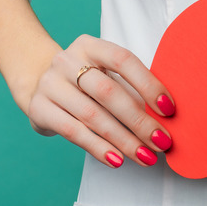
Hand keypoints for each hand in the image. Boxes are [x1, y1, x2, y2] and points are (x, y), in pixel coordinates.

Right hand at [26, 34, 175, 167]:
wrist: (37, 84)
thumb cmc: (85, 81)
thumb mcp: (104, 72)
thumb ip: (129, 87)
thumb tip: (164, 116)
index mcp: (90, 45)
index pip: (123, 60)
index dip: (148, 84)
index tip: (169, 109)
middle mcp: (67, 61)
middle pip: (108, 92)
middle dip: (139, 120)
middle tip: (161, 141)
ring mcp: (50, 84)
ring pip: (92, 116)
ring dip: (123, 140)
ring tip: (145, 156)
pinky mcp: (39, 109)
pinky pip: (74, 132)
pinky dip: (99, 148)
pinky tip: (118, 160)